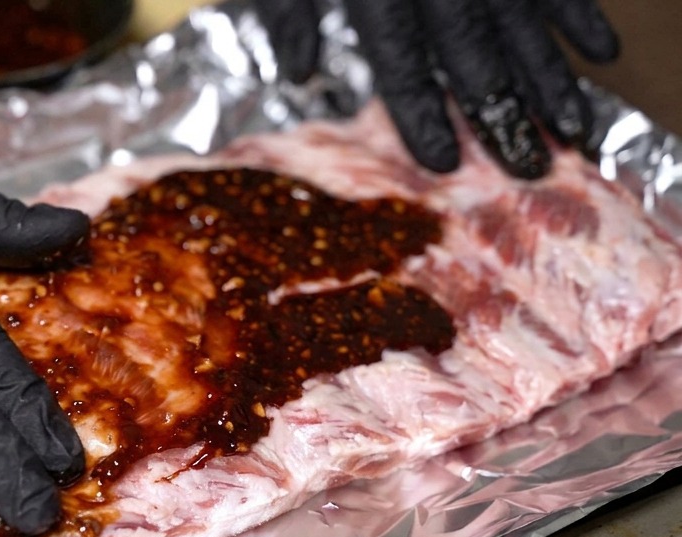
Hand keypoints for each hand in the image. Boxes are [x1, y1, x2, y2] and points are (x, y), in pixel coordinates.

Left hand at [252, 0, 619, 177]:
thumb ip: (293, 12)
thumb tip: (298, 75)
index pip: (400, 64)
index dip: (422, 114)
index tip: (445, 161)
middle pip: (473, 53)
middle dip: (503, 112)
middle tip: (530, 166)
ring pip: (522, 20)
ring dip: (549, 76)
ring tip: (572, 127)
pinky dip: (578, 13)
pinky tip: (597, 53)